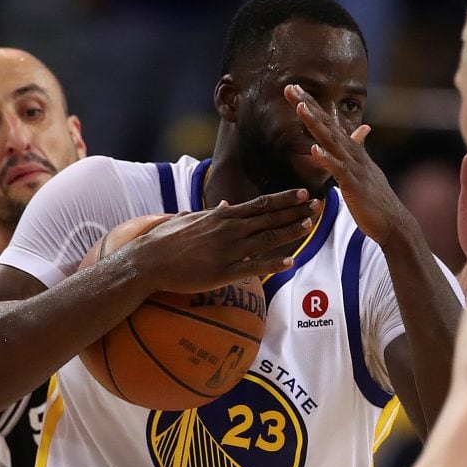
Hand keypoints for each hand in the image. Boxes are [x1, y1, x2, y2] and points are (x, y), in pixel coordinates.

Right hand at [129, 188, 319, 293]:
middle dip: (296, 211)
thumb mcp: (189, 219)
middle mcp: (228, 230)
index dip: (284, 199)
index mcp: (221, 216)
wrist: (148, 261)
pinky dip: (273, 263)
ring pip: (266, 239)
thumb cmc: (165, 240)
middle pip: (269, 218)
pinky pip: (253, 267)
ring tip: (310, 225)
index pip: (259, 204)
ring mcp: (226, 250)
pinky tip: (290, 262)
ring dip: (290, 231)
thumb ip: (211, 212)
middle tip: (319, 205)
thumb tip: (224, 204)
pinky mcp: (222, 272)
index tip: (302, 193)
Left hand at [284, 85, 404, 245]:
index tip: (294, 90)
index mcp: (351, 151)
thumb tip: (362, 129)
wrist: (393, 222)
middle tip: (290, 87)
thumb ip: (360, 148)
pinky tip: (314, 150)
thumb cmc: (375, 198)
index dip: (311, 106)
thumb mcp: (365, 168)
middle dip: (308, 105)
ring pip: (331, 142)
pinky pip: (338, 171)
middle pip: (327, 125)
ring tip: (299, 108)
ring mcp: (354, 169)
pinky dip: (326, 159)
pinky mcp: (354, 186)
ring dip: (315, 124)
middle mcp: (352, 155)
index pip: (328, 123)